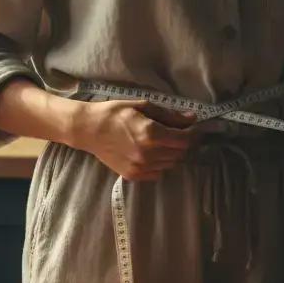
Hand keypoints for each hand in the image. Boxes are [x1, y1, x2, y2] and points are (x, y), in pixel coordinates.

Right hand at [68, 100, 201, 181]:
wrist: (89, 130)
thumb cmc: (115, 113)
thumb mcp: (143, 106)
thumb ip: (169, 115)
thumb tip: (191, 119)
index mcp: (151, 134)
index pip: (186, 140)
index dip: (194, 133)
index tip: (194, 127)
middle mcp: (149, 154)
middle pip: (180, 153)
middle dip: (184, 143)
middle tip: (179, 132)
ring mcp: (141, 167)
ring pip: (171, 164)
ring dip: (173, 153)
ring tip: (163, 141)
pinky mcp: (134, 175)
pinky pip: (158, 173)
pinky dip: (160, 164)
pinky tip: (152, 152)